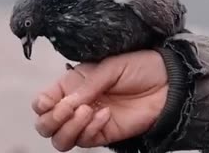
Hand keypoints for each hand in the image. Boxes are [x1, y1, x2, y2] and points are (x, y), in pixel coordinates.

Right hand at [31, 50, 167, 151]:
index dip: (42, 104)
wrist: (166, 82)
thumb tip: (67, 104)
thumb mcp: (110, 67)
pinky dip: (89, 130)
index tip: (55, 99)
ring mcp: (88, 121)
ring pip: (60, 140)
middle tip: (70, 108)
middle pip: (45, 125)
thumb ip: (87, 86)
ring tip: (88, 111)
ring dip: (68, 128)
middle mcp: (76, 104)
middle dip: (51, 120)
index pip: (43, 101)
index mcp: (72, 84)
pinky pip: (84, 141)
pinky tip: (106, 114)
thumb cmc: (139, 67)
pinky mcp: (103, 133)